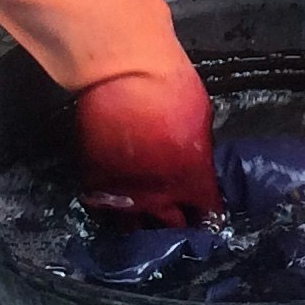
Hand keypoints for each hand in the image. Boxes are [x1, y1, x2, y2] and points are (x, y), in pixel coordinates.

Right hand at [71, 66, 218, 223]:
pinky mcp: (94, 186)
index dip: (210, 216)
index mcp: (191, 181)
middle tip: (179, 222)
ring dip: (142, 224)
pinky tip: (116, 203)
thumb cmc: (170, 87)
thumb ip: (198, 149)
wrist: (121, 75)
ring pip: (134, 228)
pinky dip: (112, 209)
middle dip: (178, 226)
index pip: (207, 212)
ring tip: (145, 218)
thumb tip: (195, 159)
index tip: (209, 217)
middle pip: (172, 227)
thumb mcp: (201, 119)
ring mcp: (123, 196)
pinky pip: (105, 209)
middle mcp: (158, 198)